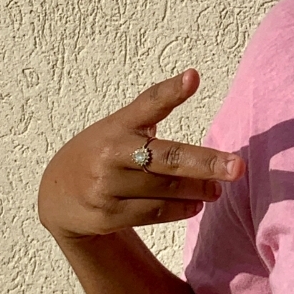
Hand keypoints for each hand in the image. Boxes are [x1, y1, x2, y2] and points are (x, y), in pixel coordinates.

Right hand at [38, 69, 243, 243]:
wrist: (57, 195)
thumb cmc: (105, 152)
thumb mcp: (122, 125)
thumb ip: (155, 105)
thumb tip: (193, 77)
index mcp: (118, 124)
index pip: (148, 103)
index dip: (171, 91)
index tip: (192, 78)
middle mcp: (111, 154)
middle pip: (167, 158)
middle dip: (205, 164)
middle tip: (237, 167)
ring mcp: (106, 186)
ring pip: (165, 189)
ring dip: (198, 190)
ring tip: (217, 189)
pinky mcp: (106, 216)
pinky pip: (153, 213)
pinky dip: (180, 209)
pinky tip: (196, 205)